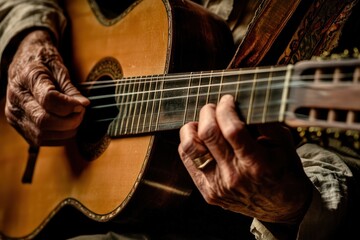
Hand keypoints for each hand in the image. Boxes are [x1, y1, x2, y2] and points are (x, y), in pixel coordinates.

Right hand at [5, 30, 89, 145]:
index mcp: (28, 77)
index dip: (70, 106)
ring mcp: (15, 114)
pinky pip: (40, 140)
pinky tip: (66, 126)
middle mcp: (16, 98)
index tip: (84, 105)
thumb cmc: (44, 63)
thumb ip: (71, 89)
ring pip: (41, 134)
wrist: (24, 62)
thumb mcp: (59, 69)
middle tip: (81, 113)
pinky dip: (58, 137)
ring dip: (65, 131)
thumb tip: (84, 105)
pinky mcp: (19, 125)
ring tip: (75, 119)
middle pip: (43, 121)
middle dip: (69, 121)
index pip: (49, 99)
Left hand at [178, 95, 311, 223]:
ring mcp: (218, 186)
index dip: (226, 108)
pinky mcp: (208, 192)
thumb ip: (264, 121)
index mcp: (257, 163)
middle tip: (215, 108)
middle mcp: (234, 176)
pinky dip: (190, 144)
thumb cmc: (284, 171)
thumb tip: (242, 102)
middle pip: (207, 133)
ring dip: (193, 128)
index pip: (232, 129)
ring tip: (204, 123)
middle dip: (208, 112)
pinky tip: (201, 139)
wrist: (282, 206)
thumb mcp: (284, 143)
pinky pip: (187, 160)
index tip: (228, 100)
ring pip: (190, 147)